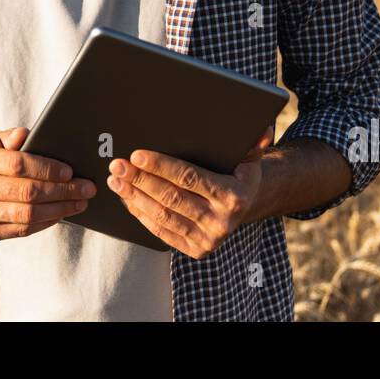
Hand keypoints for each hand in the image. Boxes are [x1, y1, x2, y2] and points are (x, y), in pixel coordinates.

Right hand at [0, 126, 97, 241]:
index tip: (70, 172)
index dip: (47, 169)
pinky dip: (46, 222)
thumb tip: (27, 134)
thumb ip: (13, 136)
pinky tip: (61, 213)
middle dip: (63, 191)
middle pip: (27, 192)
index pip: (18, 164)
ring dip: (59, 209)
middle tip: (87, 189)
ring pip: (27, 215)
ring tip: (80, 203)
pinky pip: (22, 230)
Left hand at [106, 124, 273, 258]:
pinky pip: (162, 231)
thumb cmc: (239, 172)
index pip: (189, 178)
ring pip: (162, 216)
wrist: (246, 205)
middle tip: (117, 165)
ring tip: (116, 180)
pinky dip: (141, 214)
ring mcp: (208, 239)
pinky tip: (127, 198)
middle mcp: (222, 221)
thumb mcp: (250, 156)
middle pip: (171, 197)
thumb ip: (254, 142)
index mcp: (234, 195)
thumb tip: (263, 128)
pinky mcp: (196, 250)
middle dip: (140, 180)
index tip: (136, 155)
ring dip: (134, 197)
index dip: (161, 166)